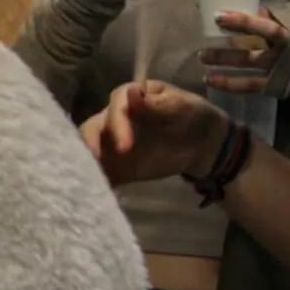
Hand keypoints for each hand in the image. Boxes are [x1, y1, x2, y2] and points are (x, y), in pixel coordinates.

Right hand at [83, 80, 230, 186]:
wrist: (203, 143)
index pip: (115, 107)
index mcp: (129, 97)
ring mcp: (112, 143)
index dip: (117, 125)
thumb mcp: (181, 106)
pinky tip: (96, 195)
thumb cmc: (192, 115)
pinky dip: (97, 183)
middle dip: (91, 146)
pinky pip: (103, 174)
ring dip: (87, 164)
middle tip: (96, 165)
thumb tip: (130, 93)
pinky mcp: (116, 167)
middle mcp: (114, 118)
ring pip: (90, 151)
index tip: (125, 147)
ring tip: (89, 181)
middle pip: (92, 129)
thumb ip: (156, 104)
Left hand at [204, 7, 289, 93]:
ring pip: (245, 65)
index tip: (219, 15)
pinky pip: (247, 85)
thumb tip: (255, 7)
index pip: (264, 26)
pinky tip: (210, 80)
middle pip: (251, 48)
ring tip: (202, 57)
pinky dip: (228, 83)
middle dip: (227, 44)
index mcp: (287, 35)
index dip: (242, 21)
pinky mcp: (271, 87)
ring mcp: (275, 72)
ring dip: (222, 61)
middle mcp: (280, 54)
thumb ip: (276, 18)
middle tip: (205, 38)